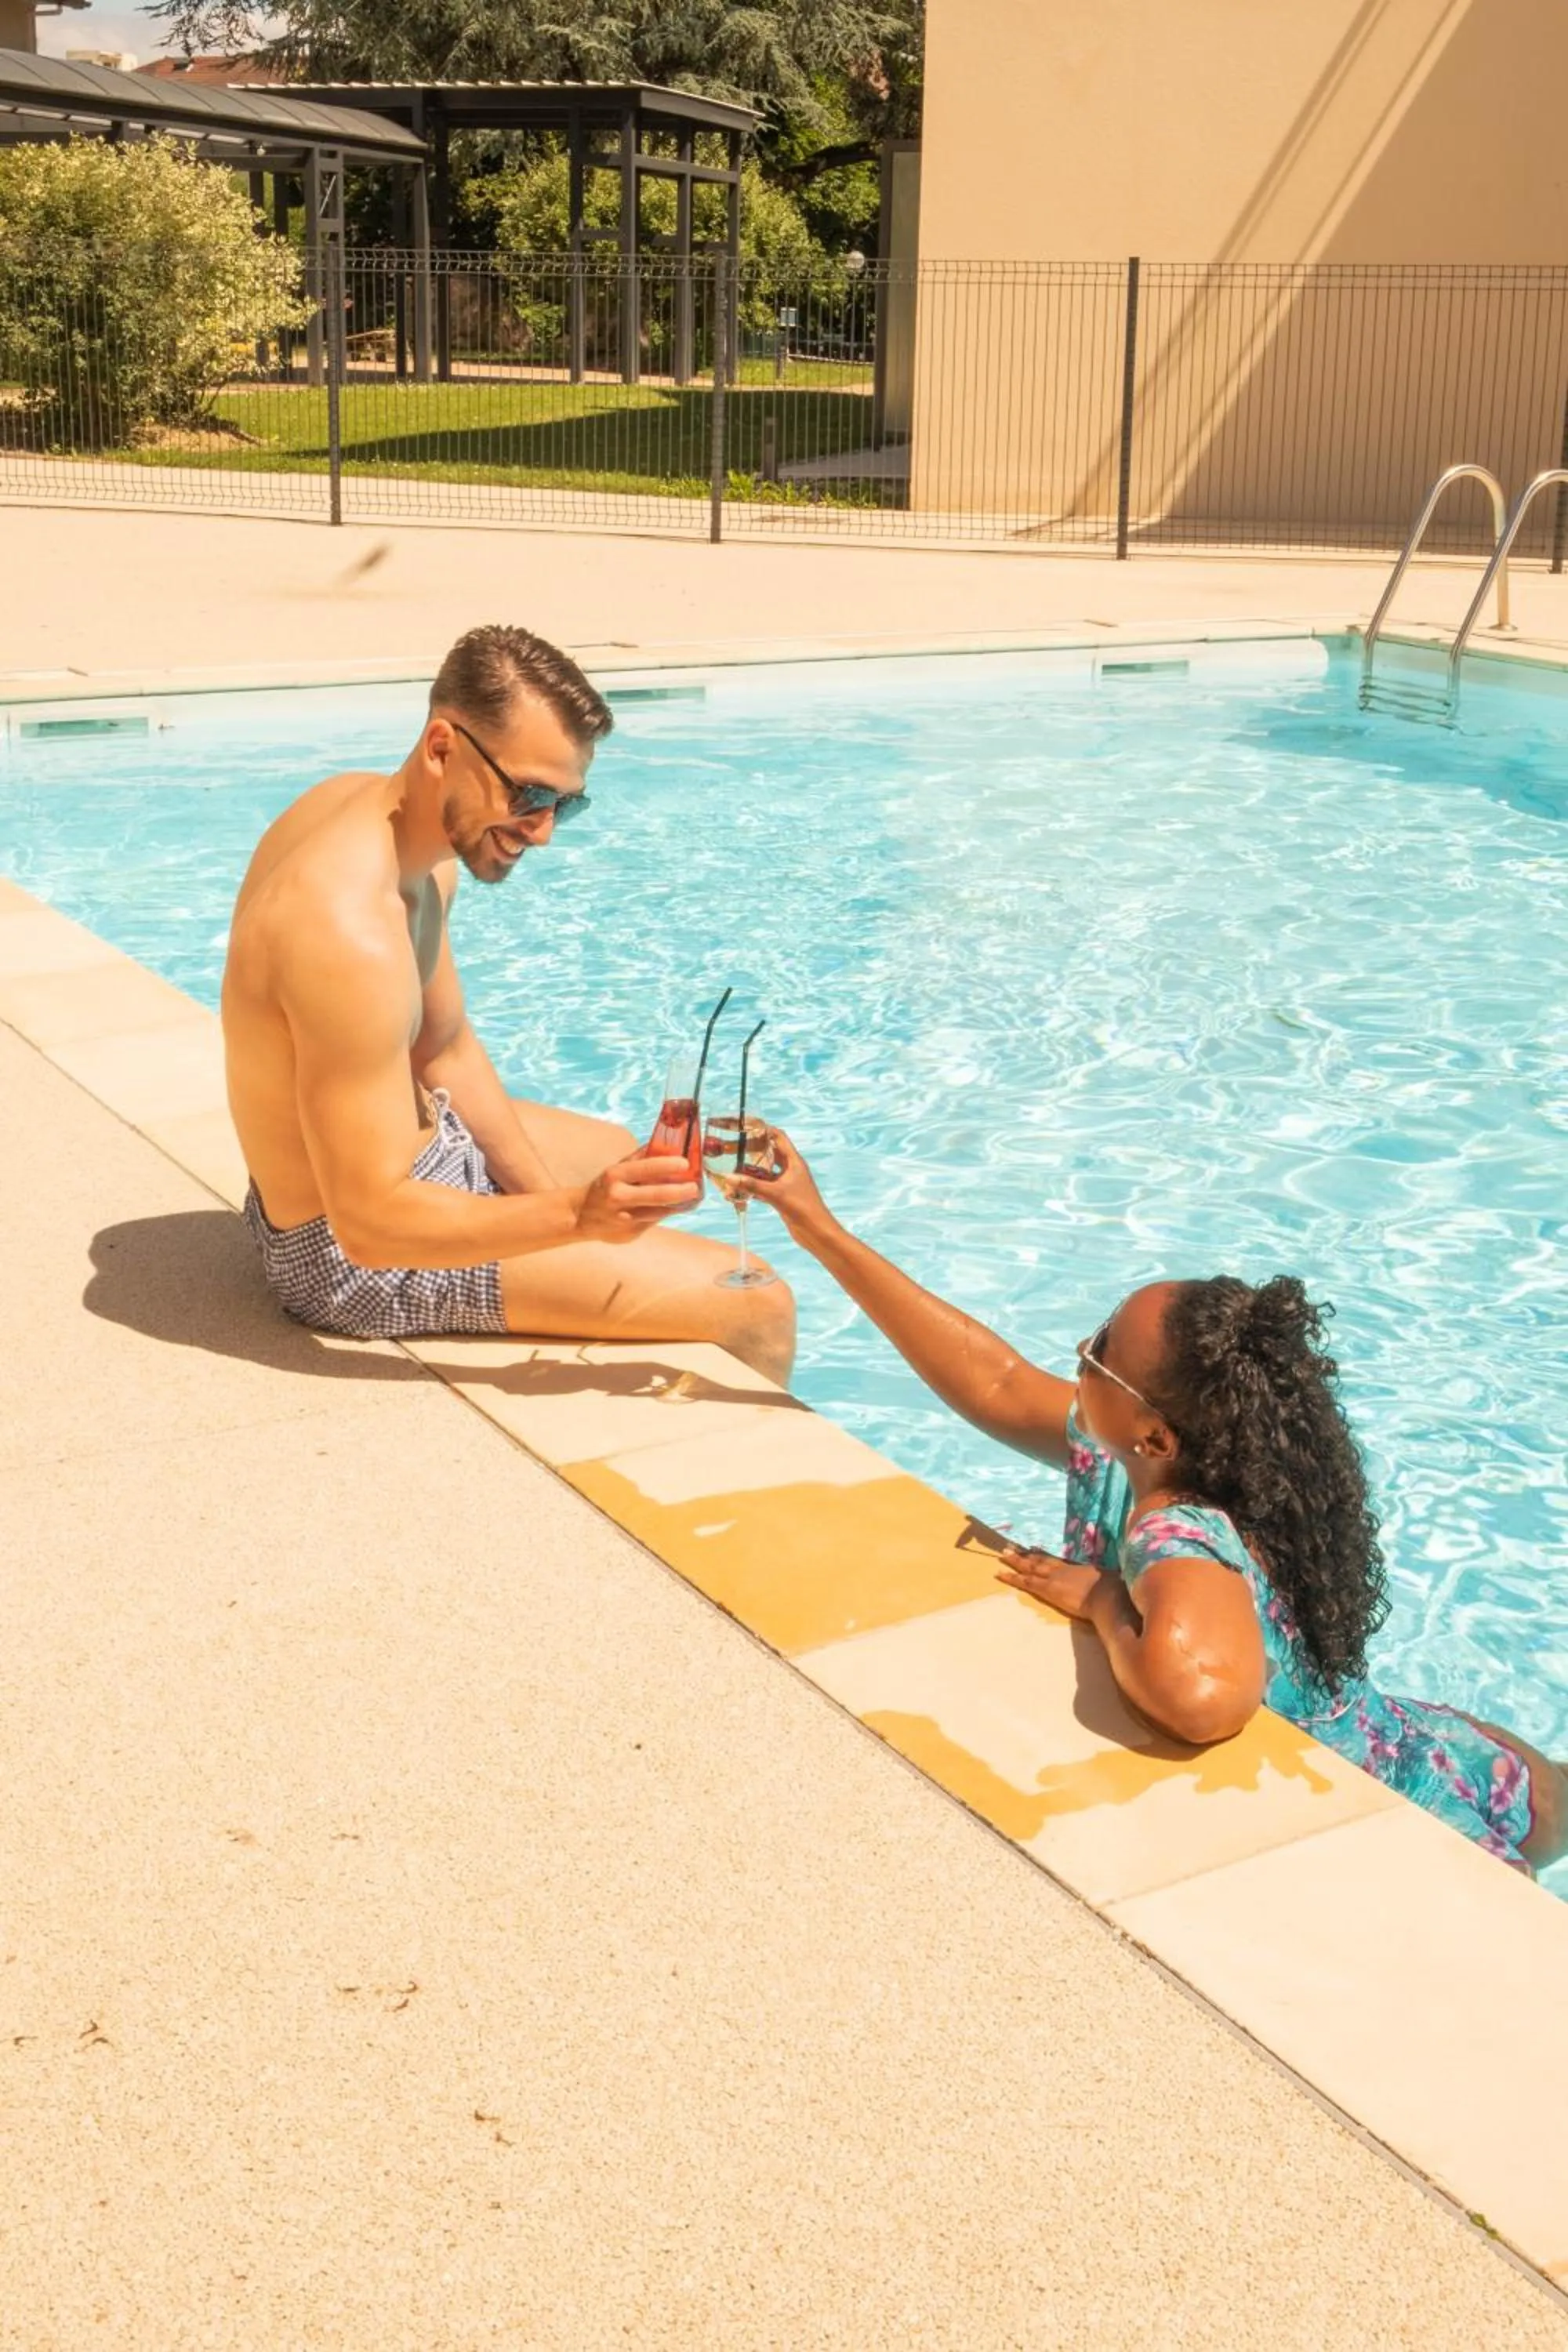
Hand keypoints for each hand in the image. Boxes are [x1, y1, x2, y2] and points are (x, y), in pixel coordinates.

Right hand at [573, 1152, 698, 1243]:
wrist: (579, 1216)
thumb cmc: (604, 1187)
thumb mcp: (616, 1169)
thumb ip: (640, 1159)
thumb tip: (667, 1145)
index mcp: (615, 1176)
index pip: (645, 1168)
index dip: (667, 1165)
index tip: (686, 1163)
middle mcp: (618, 1197)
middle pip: (656, 1195)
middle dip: (680, 1191)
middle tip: (695, 1187)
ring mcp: (624, 1219)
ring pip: (658, 1212)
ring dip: (677, 1204)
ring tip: (691, 1197)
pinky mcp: (629, 1234)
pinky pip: (653, 1222)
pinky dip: (664, 1214)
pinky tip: (672, 1208)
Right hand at [733, 1127, 832, 1237]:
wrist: (816, 1231)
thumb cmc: (804, 1208)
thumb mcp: (776, 1194)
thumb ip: (752, 1185)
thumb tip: (730, 1178)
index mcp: (794, 1162)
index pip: (778, 1137)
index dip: (764, 1129)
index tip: (746, 1125)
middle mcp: (790, 1169)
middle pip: (769, 1153)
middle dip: (752, 1150)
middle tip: (733, 1147)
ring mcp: (785, 1183)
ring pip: (764, 1172)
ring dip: (749, 1172)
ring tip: (731, 1169)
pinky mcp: (781, 1197)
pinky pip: (763, 1187)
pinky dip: (751, 1188)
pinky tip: (737, 1191)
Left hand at [996, 1546, 1104, 1619]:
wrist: (1107, 1597)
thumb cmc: (1112, 1590)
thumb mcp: (1109, 1580)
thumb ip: (1104, 1578)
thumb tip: (1112, 1577)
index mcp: (1075, 1568)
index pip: (1054, 1560)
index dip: (1041, 1555)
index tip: (1031, 1549)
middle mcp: (1061, 1570)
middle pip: (1039, 1560)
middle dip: (1024, 1555)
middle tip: (1009, 1548)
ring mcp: (1053, 1578)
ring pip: (1029, 1568)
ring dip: (1015, 1561)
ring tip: (1003, 1555)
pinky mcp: (1048, 1589)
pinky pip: (1026, 1582)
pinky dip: (1012, 1577)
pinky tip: (1000, 1574)